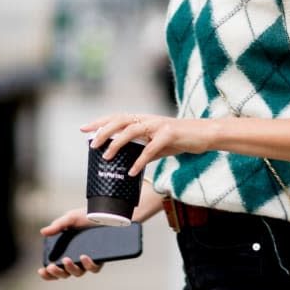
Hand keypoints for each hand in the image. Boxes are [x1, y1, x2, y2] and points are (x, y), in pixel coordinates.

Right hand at [37, 208, 102, 280]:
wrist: (106, 212)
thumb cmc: (87, 216)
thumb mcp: (71, 218)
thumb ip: (58, 225)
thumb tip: (43, 232)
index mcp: (66, 252)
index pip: (55, 268)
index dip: (48, 273)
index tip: (41, 270)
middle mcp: (76, 259)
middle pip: (65, 273)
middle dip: (56, 272)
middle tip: (51, 266)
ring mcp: (88, 260)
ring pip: (78, 273)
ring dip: (70, 269)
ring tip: (66, 260)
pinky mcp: (100, 259)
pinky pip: (94, 268)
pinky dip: (88, 265)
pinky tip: (84, 257)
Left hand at [81, 112, 213, 175]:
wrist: (205, 134)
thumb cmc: (182, 139)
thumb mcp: (159, 145)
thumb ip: (145, 151)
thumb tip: (130, 164)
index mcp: (145, 120)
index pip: (118, 117)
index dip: (100, 122)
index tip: (84, 129)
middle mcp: (150, 119)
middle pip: (121, 120)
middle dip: (104, 130)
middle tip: (91, 144)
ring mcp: (159, 125)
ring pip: (133, 130)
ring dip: (117, 142)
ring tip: (106, 156)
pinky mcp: (170, 135)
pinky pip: (151, 148)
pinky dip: (140, 160)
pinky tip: (132, 171)